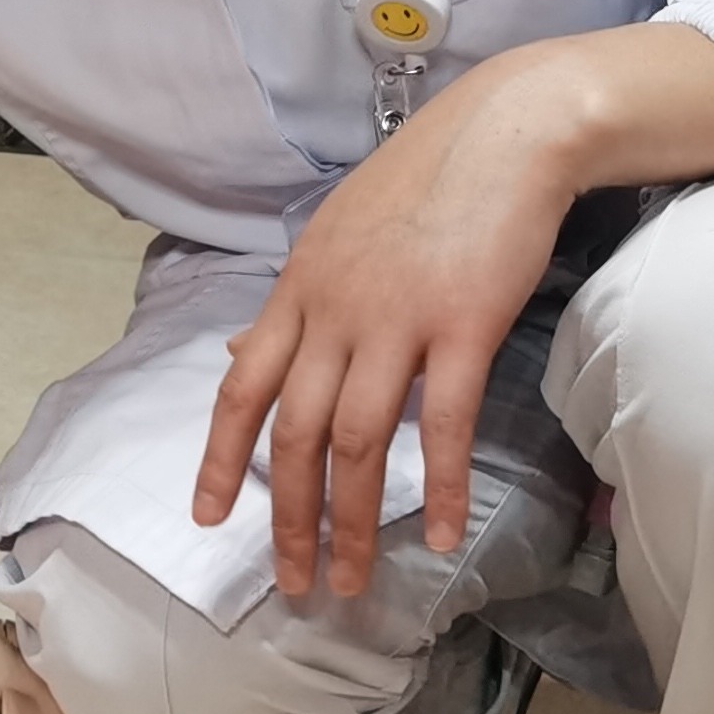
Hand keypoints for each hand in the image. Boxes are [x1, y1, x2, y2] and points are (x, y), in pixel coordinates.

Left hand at [192, 66, 577, 599]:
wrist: (505, 132)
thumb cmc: (424, 184)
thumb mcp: (333, 236)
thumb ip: (293, 304)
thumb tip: (240, 348)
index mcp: (298, 290)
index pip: (241, 387)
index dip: (220, 457)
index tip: (208, 516)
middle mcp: (334, 311)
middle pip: (293, 432)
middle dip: (287, 516)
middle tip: (292, 581)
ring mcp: (396, 318)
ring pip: (356, 440)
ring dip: (351, 520)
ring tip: (354, 580)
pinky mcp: (464, 324)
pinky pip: (445, 423)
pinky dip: (441, 485)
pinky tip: (441, 534)